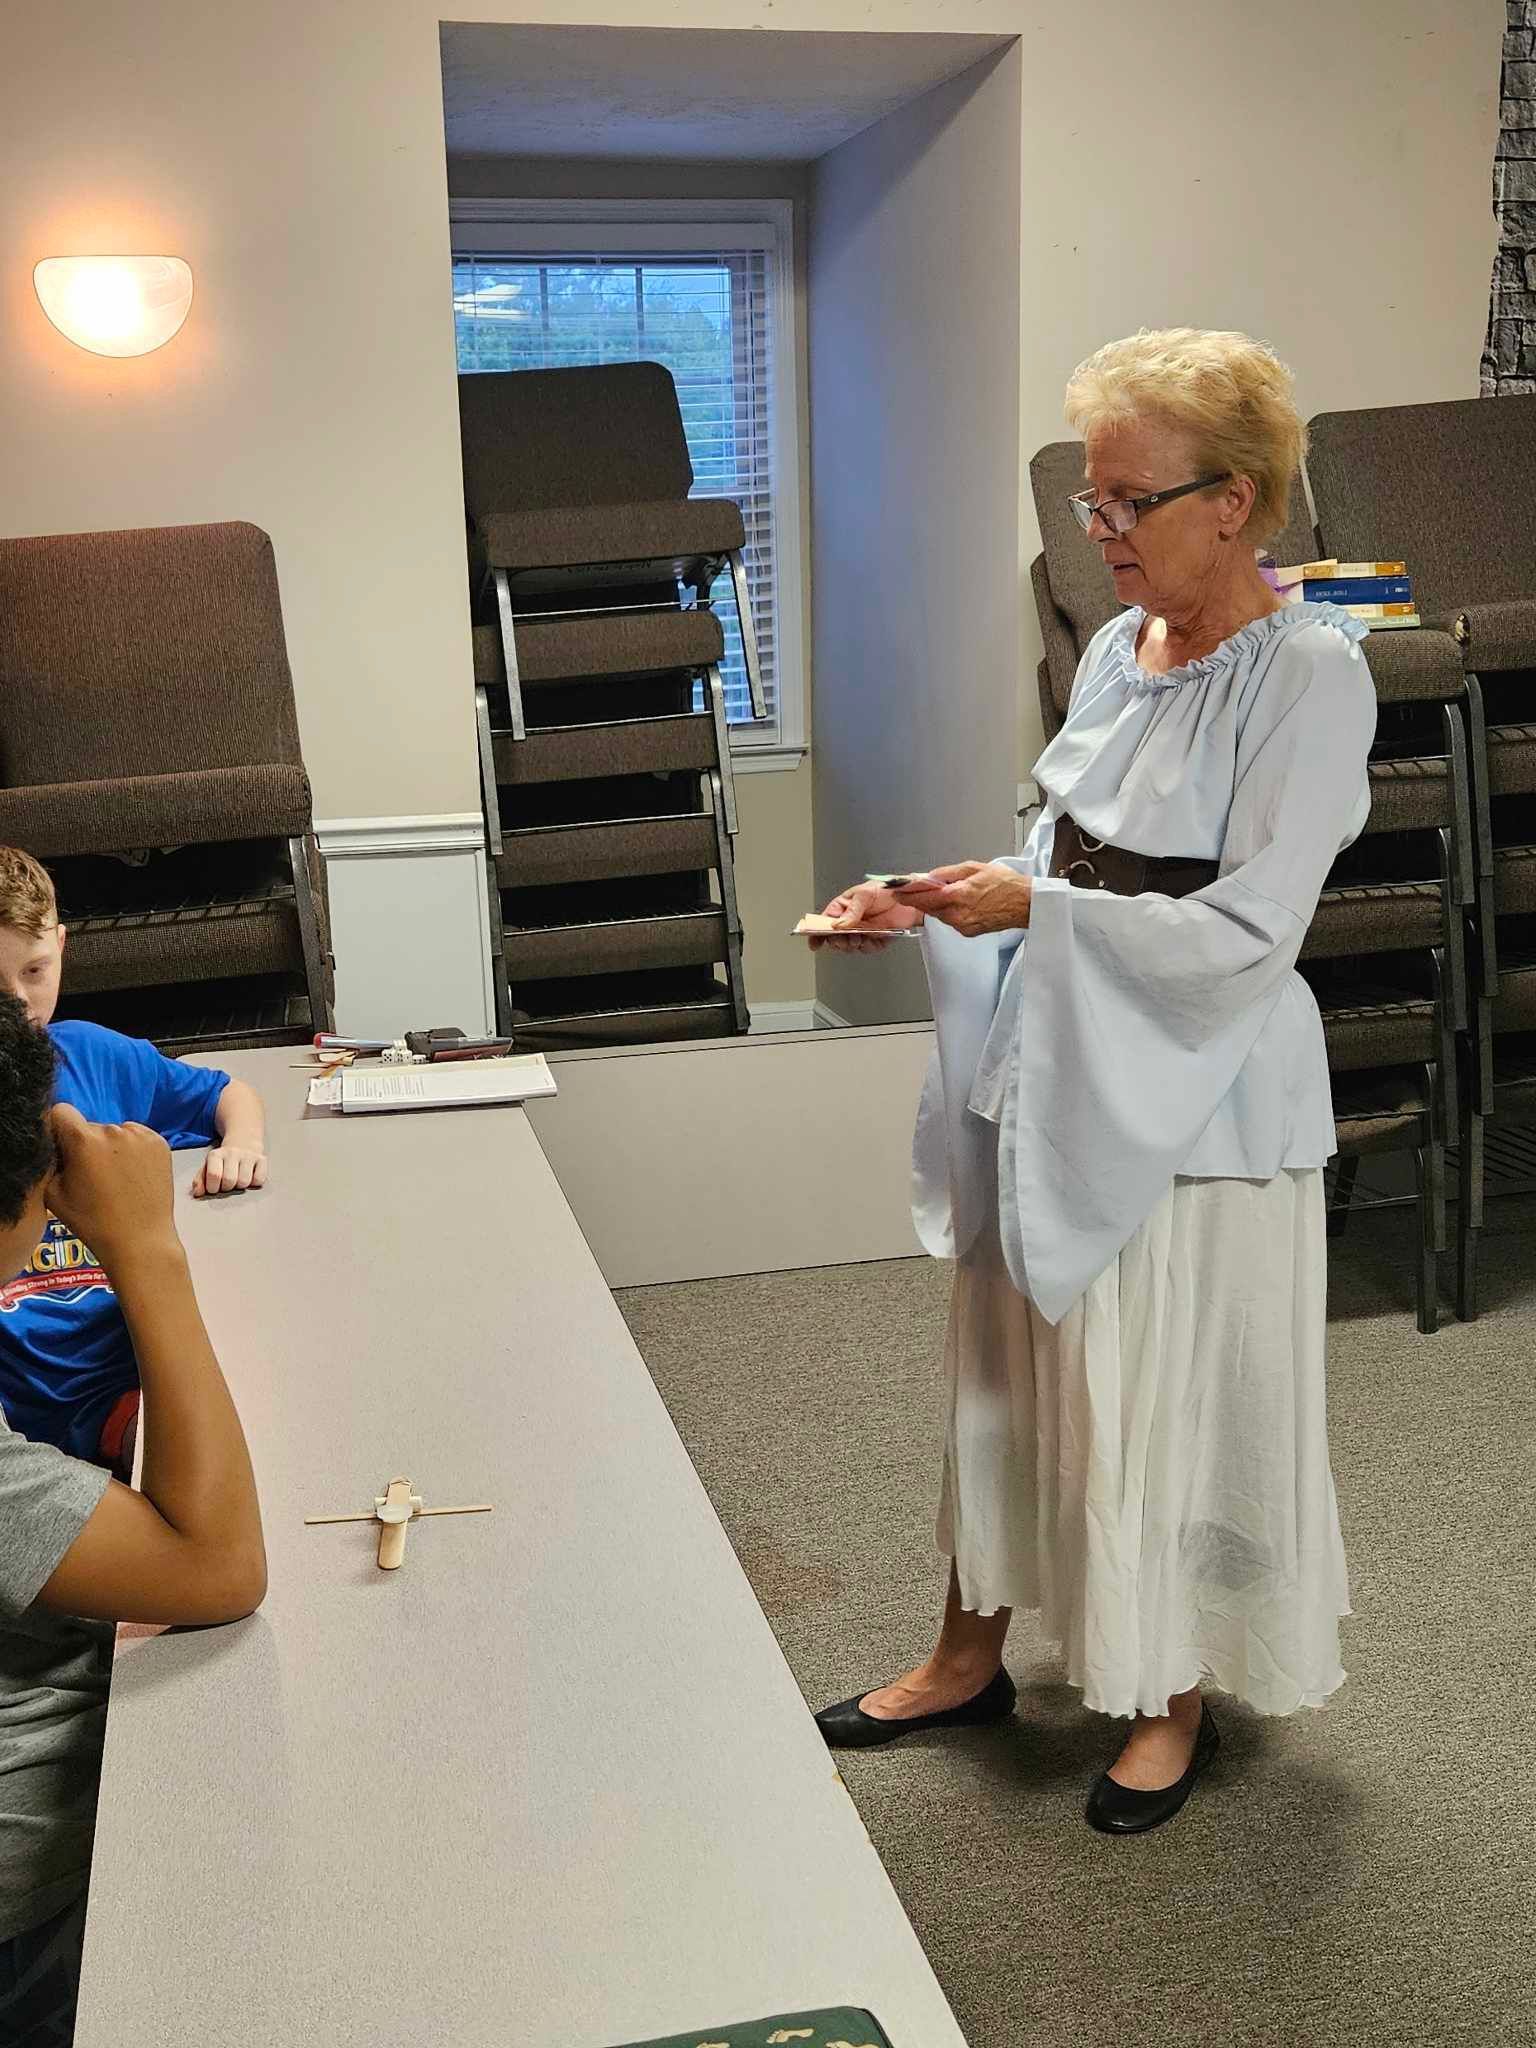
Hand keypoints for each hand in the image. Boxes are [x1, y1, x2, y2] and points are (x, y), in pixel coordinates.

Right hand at [46, 1105, 180, 1271]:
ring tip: (115, 1179)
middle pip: (90, 1126)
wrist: (139, 1239)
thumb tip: (57, 1145)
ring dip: (110, 1147)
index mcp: (84, 1140)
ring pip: (115, 1132)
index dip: (58, 1128)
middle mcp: (113, 1130)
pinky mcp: (160, 1143)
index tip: (63, 1148)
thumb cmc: (93, 1222)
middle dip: (85, 1144)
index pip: (62, 1112)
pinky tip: (132, 1176)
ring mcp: (140, 1135)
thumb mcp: (53, 1193)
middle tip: (90, 1174)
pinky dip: (132, 1151)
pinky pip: (137, 1138)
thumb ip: (51, 1161)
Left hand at [192, 1144, 267, 1198]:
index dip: (213, 1187)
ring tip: (238, 1179)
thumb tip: (197, 1193)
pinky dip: (254, 1183)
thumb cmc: (223, 1159)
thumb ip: (200, 1180)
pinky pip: (259, 1180)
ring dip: (241, 1186)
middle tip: (227, 1184)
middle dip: (227, 1187)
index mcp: (215, 1155)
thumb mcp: (208, 1166)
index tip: (214, 1187)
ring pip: (244, 1182)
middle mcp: (232, 1152)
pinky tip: (250, 1176)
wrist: (243, 1140)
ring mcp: (248, 1155)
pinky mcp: (262, 1159)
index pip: (214, 1175)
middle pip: (229, 1180)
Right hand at [811, 883, 924, 952]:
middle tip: (845, 938)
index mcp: (842, 908)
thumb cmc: (885, 890)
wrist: (909, 899)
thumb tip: (838, 925)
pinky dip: (870, 946)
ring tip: (861, 937)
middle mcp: (849, 922)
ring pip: (850, 946)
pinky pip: (867, 949)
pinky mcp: (875, 940)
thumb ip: (852, 911)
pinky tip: (875, 937)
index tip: (814, 943)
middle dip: (838, 941)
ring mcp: (861, 931)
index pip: (824, 922)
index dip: (816, 933)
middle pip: (835, 938)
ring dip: (854, 944)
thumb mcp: (865, 894)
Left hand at [894, 862, 1032, 936]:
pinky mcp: (967, 932)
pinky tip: (963, 903)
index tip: (896, 891)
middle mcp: (956, 914)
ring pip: (938, 914)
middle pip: (927, 907)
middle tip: (918, 888)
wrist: (1024, 904)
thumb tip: (927, 876)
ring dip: (938, 904)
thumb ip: (946, 873)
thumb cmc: (1005, 884)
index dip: (906, 894)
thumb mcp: (973, 867)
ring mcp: (961, 925)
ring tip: (953, 892)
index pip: (921, 897)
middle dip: (921, 898)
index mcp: (956, 895)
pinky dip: (950, 912)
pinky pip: (950, 921)